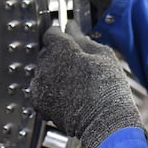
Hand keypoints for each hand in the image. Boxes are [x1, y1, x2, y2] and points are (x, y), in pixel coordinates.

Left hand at [29, 21, 142, 147]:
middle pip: (46, 52)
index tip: (68, 40)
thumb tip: (71, 27)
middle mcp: (45, 64)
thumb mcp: (102, 55)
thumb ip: (82, 38)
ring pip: (42, 72)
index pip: (51, 33)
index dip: (60, 35)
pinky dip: (50, 91)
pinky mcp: (39, 102)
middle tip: (77, 65)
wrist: (105, 120)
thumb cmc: (108, 86)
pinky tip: (67, 96)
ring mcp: (40, 84)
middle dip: (58, 55)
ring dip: (53, 74)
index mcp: (60, 48)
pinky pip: (40, 90)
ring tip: (74, 84)